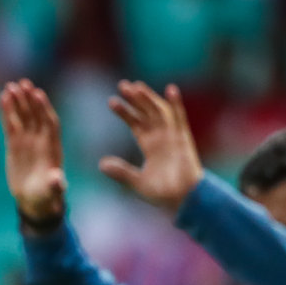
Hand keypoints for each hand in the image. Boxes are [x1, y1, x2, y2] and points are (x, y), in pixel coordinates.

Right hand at [0, 80, 67, 227]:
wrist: (34, 200)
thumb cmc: (46, 196)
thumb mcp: (52, 192)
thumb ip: (55, 185)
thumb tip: (57, 180)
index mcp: (52, 147)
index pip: (49, 122)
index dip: (44, 108)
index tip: (38, 94)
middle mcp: (41, 139)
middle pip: (36, 115)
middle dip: (29, 100)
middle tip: (22, 84)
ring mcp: (27, 139)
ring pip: (23, 116)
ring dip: (18, 101)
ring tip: (10, 86)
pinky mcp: (15, 143)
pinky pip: (11, 124)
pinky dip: (7, 111)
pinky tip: (2, 97)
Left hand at [99, 81, 204, 214]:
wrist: (184, 199)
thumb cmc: (163, 194)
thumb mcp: (137, 182)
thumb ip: (121, 172)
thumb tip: (101, 164)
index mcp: (150, 146)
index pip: (135, 124)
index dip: (125, 112)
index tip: (112, 101)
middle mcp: (161, 137)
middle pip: (146, 113)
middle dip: (135, 99)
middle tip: (122, 85)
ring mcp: (173, 136)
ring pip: (159, 112)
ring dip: (149, 98)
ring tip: (137, 86)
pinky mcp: (184, 138)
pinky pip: (180, 118)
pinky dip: (176, 104)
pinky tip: (170, 90)